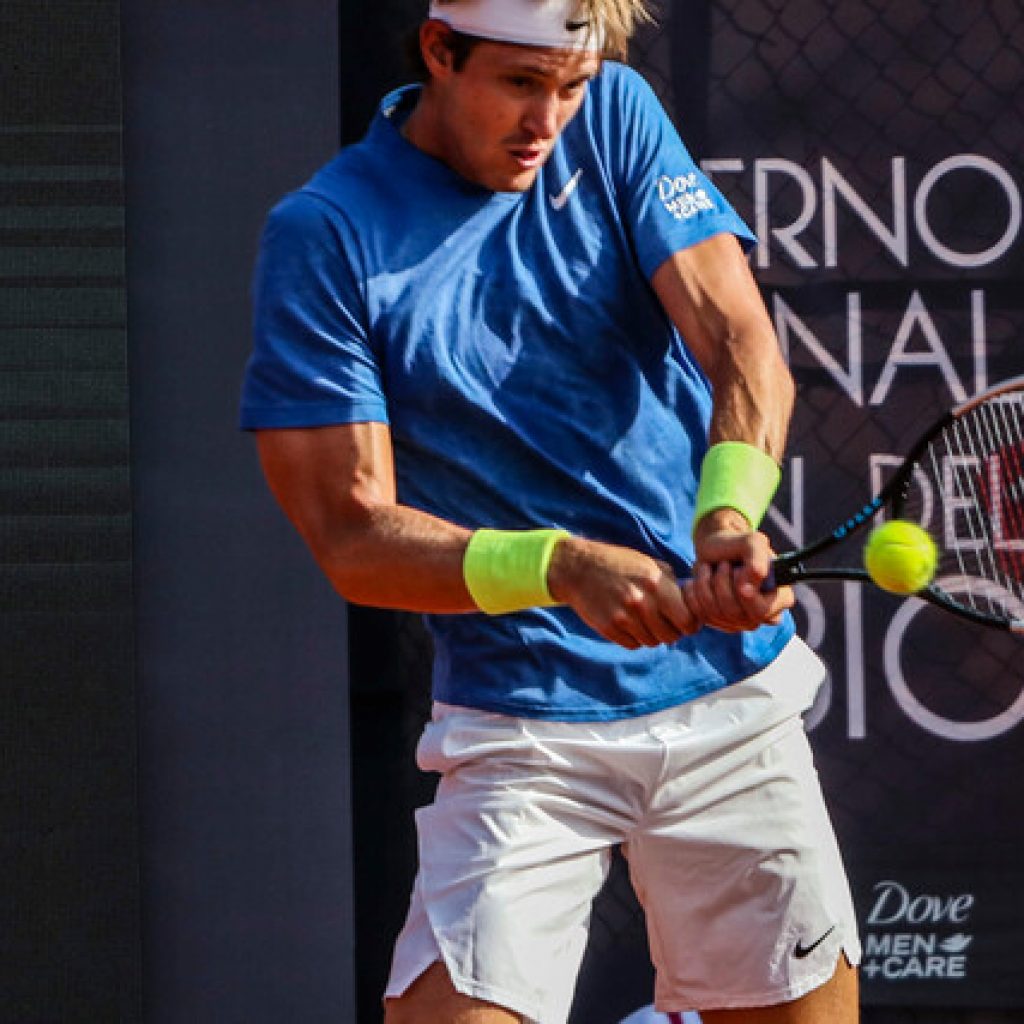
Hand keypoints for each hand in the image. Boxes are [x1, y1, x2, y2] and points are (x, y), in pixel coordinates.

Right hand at [547, 536, 698, 649]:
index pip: (687, 619)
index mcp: (655, 583)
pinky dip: (634, 638)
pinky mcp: (609, 628)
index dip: (690, 624)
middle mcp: (641, 602)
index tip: (687, 622)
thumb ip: (671, 582)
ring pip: (652, 642)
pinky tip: (628, 624)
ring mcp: (624, 617)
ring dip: (652, 635)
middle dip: (671, 632)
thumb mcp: (647, 563)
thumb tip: (692, 601)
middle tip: (665, 624)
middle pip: (671, 636)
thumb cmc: (617, 564)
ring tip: (643, 620)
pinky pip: (633, 645)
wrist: (578, 568)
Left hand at [684, 508, 793, 632]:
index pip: (762, 611)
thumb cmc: (737, 544)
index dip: (744, 592)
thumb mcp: (752, 541)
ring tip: (710, 568)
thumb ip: (757, 558)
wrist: (715, 547)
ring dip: (706, 584)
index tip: (736, 570)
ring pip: (716, 614)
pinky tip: (698, 580)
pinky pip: (701, 615)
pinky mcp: (720, 622)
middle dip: (722, 583)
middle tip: (723, 564)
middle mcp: (764, 614)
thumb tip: (751, 585)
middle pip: (735, 613)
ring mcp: (742, 622)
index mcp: (781, 597)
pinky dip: (694, 593)